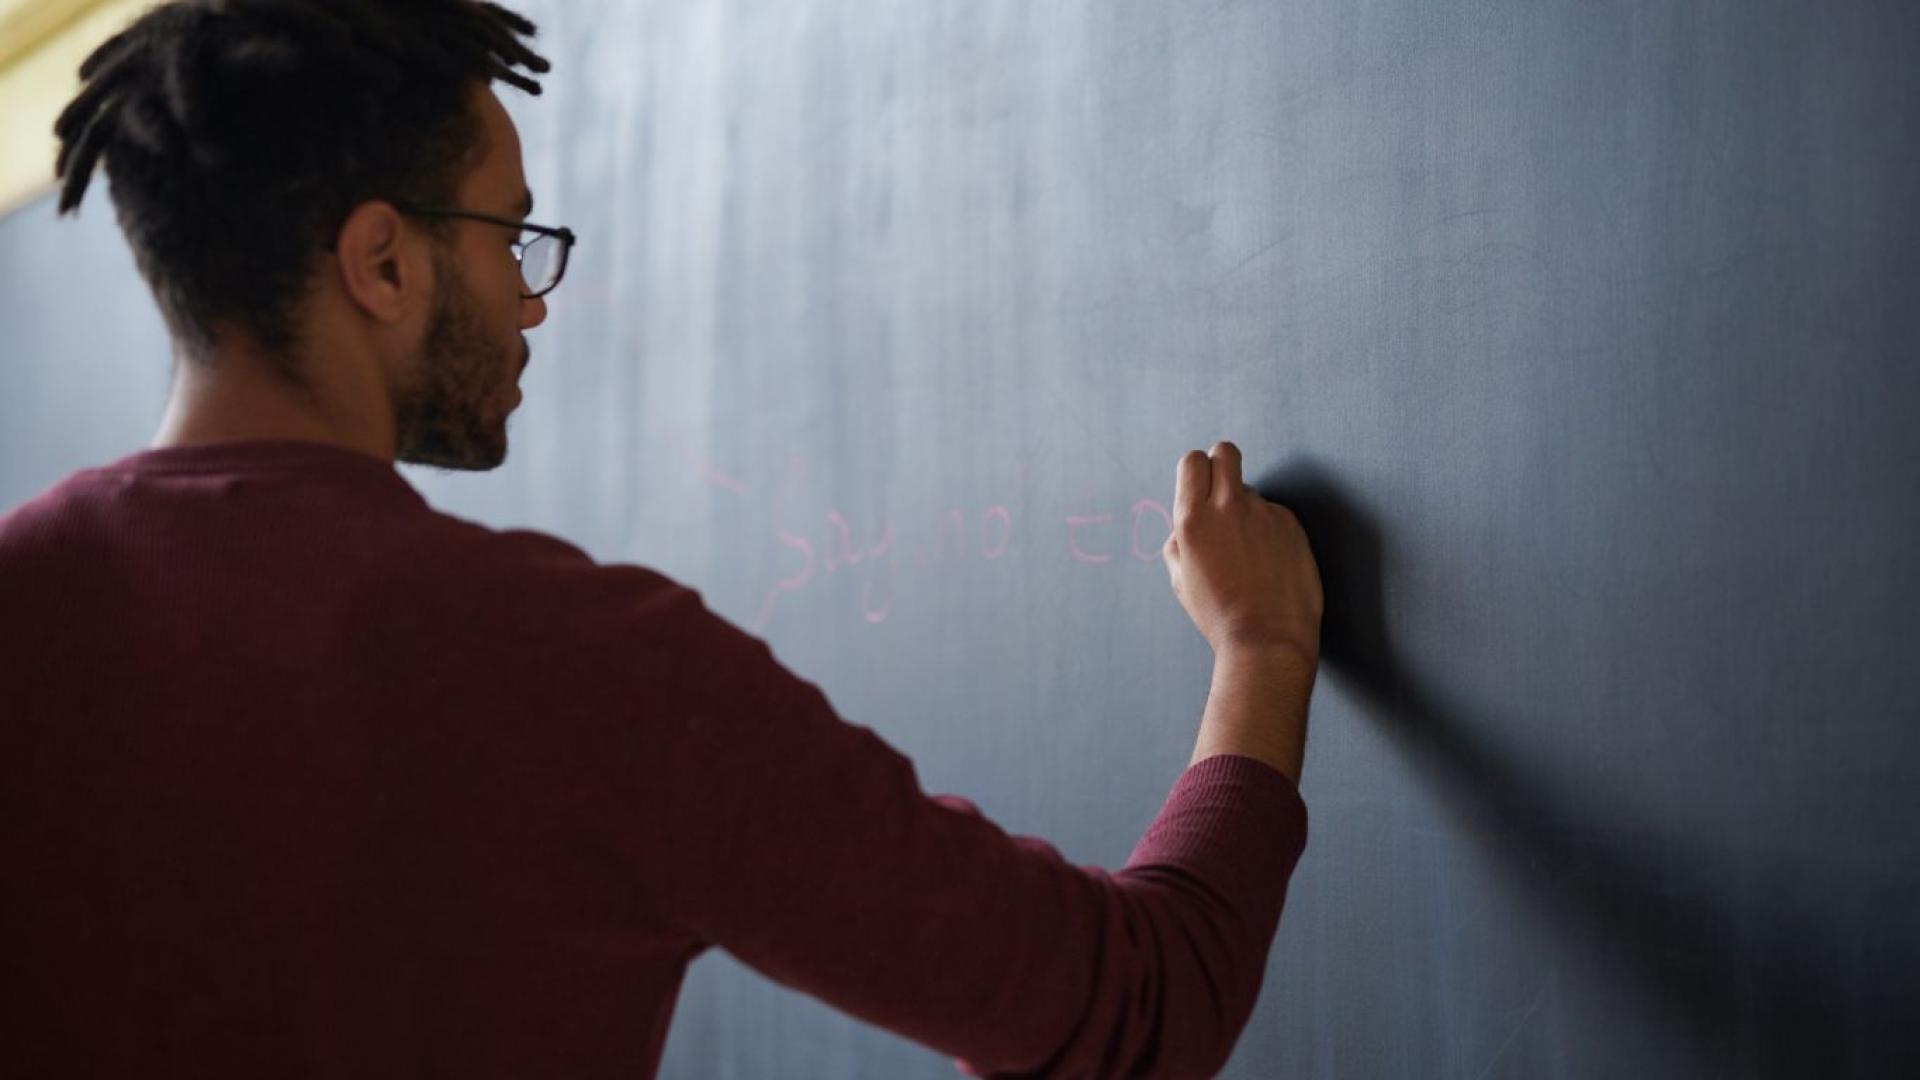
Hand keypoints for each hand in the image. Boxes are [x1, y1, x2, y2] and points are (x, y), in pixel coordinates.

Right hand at [1163, 441, 1323, 663]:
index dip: (1196, 470)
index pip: (1192, 460)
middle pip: (1225, 452)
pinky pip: (1275, 514)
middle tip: (1223, 492)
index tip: (1200, 487)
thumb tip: (1185, 521)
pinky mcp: (1291, 524)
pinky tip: (1270, 564)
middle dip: (1222, 463)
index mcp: (1192, 520)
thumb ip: (1178, 541)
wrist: (1266, 639)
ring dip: (1247, 510)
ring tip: (1249, 555)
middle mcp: (1228, 507)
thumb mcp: (1180, 579)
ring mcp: (1264, 514)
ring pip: (1251, 491)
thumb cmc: (1218, 615)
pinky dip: (1271, 531)